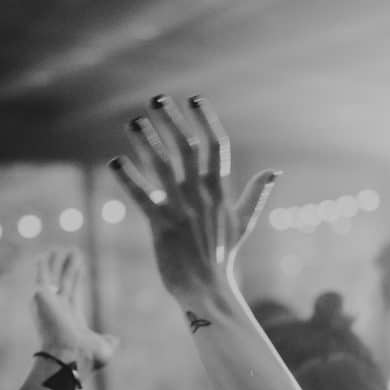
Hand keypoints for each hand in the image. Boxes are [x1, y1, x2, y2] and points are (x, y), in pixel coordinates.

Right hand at [33, 249, 118, 377]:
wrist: (68, 357)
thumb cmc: (86, 357)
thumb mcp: (104, 348)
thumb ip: (109, 341)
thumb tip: (115, 339)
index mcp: (71, 318)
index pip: (73, 292)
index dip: (76, 279)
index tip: (79, 267)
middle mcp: (57, 309)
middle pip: (64, 282)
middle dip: (68, 268)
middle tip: (73, 253)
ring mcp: (48, 302)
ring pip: (54, 277)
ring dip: (58, 263)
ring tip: (62, 248)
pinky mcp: (41, 296)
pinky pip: (43, 276)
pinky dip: (44, 265)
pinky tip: (46, 254)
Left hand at [110, 94, 279, 301]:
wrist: (208, 290)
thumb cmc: (223, 257)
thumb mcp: (244, 223)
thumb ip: (256, 195)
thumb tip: (274, 172)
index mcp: (220, 191)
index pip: (216, 146)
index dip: (206, 120)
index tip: (194, 99)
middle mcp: (201, 195)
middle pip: (187, 147)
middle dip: (171, 120)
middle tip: (156, 100)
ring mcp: (182, 210)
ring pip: (163, 166)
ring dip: (147, 142)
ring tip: (133, 122)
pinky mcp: (162, 226)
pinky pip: (143, 196)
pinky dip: (129, 178)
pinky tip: (115, 161)